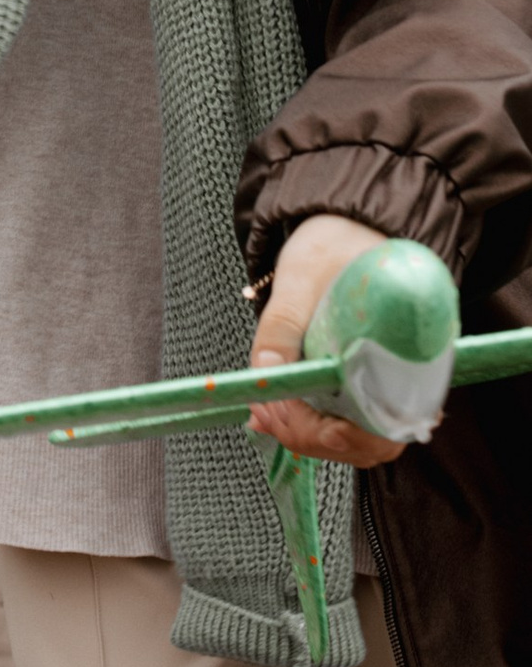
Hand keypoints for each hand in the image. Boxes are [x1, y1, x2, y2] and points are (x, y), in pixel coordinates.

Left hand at [247, 211, 415, 469]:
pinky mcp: (363, 380)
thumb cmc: (336, 245)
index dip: (342, 437)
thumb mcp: (302, 278)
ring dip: (304, 433)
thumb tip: (264, 373)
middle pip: (368, 441)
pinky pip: (342, 419)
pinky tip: (271, 410)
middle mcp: (404, 376)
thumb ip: (283, 324)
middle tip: (264, 414)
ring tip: (262, 412)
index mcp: (405, 350)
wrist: (347, 226)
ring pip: (353, 436)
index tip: (293, 419)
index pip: (386, 425)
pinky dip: (306, 422)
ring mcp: (384, 382)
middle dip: (311, 436)